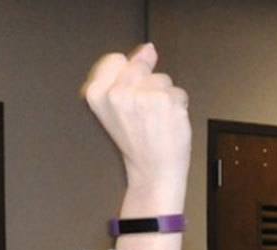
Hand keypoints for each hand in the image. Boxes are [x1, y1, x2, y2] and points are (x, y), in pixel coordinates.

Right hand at [81, 44, 190, 212]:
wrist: (153, 172)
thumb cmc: (137, 144)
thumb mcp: (115, 109)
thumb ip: (125, 75)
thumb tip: (148, 49)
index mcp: (97, 94)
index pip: (116, 59)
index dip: (128, 76)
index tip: (130, 96)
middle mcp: (117, 94)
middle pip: (141, 66)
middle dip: (148, 85)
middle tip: (145, 113)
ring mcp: (143, 97)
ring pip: (163, 79)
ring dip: (165, 97)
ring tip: (157, 120)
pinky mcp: (166, 102)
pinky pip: (179, 93)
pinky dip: (179, 107)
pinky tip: (169, 124)